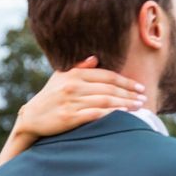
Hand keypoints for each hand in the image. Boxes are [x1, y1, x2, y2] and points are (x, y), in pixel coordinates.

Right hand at [15, 55, 146, 137]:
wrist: (31, 118)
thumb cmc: (50, 97)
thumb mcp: (61, 78)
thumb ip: (79, 67)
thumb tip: (95, 58)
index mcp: (74, 74)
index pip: (107, 76)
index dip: (125, 81)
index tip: (139, 87)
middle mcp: (73, 86)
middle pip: (109, 89)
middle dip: (129, 94)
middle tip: (143, 98)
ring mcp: (71, 102)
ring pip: (105, 101)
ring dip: (125, 104)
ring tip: (139, 107)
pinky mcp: (69, 117)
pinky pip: (95, 114)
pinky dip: (111, 114)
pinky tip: (123, 115)